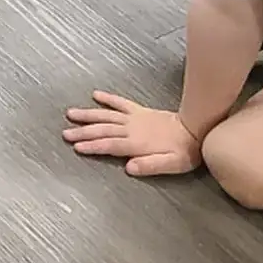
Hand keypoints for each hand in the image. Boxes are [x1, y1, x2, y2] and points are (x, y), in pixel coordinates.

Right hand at [62, 90, 201, 175]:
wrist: (198, 129)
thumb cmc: (185, 151)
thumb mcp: (171, 164)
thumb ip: (150, 165)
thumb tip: (129, 167)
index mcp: (136, 143)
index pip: (109, 145)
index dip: (92, 146)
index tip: (76, 147)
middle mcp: (131, 129)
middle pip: (102, 129)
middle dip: (83, 131)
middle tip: (65, 133)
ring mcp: (135, 118)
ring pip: (106, 115)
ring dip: (88, 114)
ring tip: (71, 113)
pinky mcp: (140, 111)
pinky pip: (121, 103)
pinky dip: (108, 99)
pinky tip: (96, 95)